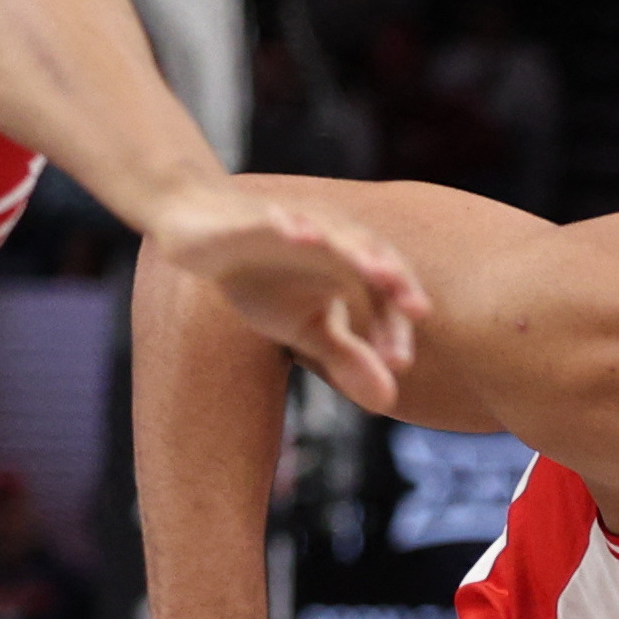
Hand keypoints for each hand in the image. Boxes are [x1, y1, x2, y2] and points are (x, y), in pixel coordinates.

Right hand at [163, 188, 425, 412]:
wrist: (203, 234)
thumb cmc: (262, 278)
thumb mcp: (305, 328)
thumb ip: (347, 358)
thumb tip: (388, 403)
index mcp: (349, 267)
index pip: (384, 298)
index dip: (394, 328)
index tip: (399, 363)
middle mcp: (332, 241)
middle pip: (372, 257)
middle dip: (394, 280)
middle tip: (416, 309)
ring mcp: (298, 224)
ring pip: (333, 233)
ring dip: (353, 248)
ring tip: (374, 270)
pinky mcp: (256, 216)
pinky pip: (275, 218)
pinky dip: (288, 225)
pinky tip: (298, 235)